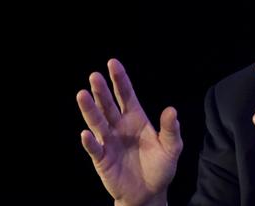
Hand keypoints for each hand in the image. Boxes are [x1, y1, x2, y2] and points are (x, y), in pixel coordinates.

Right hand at [76, 59, 181, 205]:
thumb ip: (171, 129)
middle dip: (101, 90)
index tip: (113, 62)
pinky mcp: (102, 159)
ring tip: (82, 95)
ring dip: (90, 109)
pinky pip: (94, 148)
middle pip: (108, 105)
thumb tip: (171, 110)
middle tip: (94, 75)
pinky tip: (86, 133)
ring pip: (97, 122)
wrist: (149, 193)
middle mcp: (119, 126)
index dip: (120, 79)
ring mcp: (109, 141)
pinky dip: (90, 141)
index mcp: (136, 118)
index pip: (126, 94)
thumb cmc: (160, 167)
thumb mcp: (171, 148)